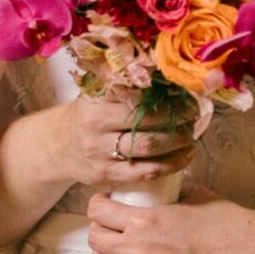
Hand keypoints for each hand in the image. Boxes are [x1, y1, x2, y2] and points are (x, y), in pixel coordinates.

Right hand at [51, 94, 194, 189]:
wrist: (59, 146)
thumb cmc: (88, 116)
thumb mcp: (97, 96)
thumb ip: (124, 87)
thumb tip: (169, 78)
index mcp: (95, 100)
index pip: (137, 96)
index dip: (166, 97)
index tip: (186, 96)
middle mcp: (95, 126)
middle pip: (145, 120)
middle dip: (177, 118)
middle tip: (195, 115)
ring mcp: (100, 153)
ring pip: (148, 147)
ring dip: (177, 142)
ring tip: (192, 136)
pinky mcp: (106, 175)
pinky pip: (145, 172)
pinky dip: (171, 164)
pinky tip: (185, 157)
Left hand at [85, 183, 254, 253]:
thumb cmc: (227, 221)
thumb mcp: (192, 195)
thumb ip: (168, 193)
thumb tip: (158, 187)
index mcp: (146, 220)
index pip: (99, 212)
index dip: (98, 204)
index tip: (105, 202)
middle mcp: (140, 249)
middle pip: (96, 240)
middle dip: (98, 228)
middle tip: (109, 224)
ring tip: (111, 247)